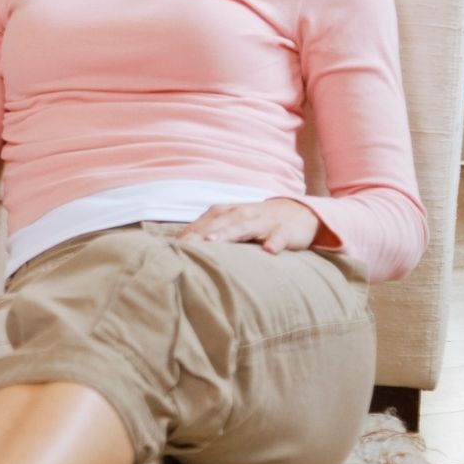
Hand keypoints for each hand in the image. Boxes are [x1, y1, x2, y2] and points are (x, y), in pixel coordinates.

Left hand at [178, 198, 322, 252]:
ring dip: (228, 234)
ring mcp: (262, 221)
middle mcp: (240, 214)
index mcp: (224, 214)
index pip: (201, 225)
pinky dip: (274, 242)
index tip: (167, 250)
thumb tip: (177, 248)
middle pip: (217, 225)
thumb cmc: (255, 222)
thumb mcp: (230, 225)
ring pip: (243, 227)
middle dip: (199, 235)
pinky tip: (269, 251)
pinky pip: (279, 236)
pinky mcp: (284, 230)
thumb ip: (207, 234)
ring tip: (214, 242)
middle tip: (182, 247)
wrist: (297, 212)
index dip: (186, 237)